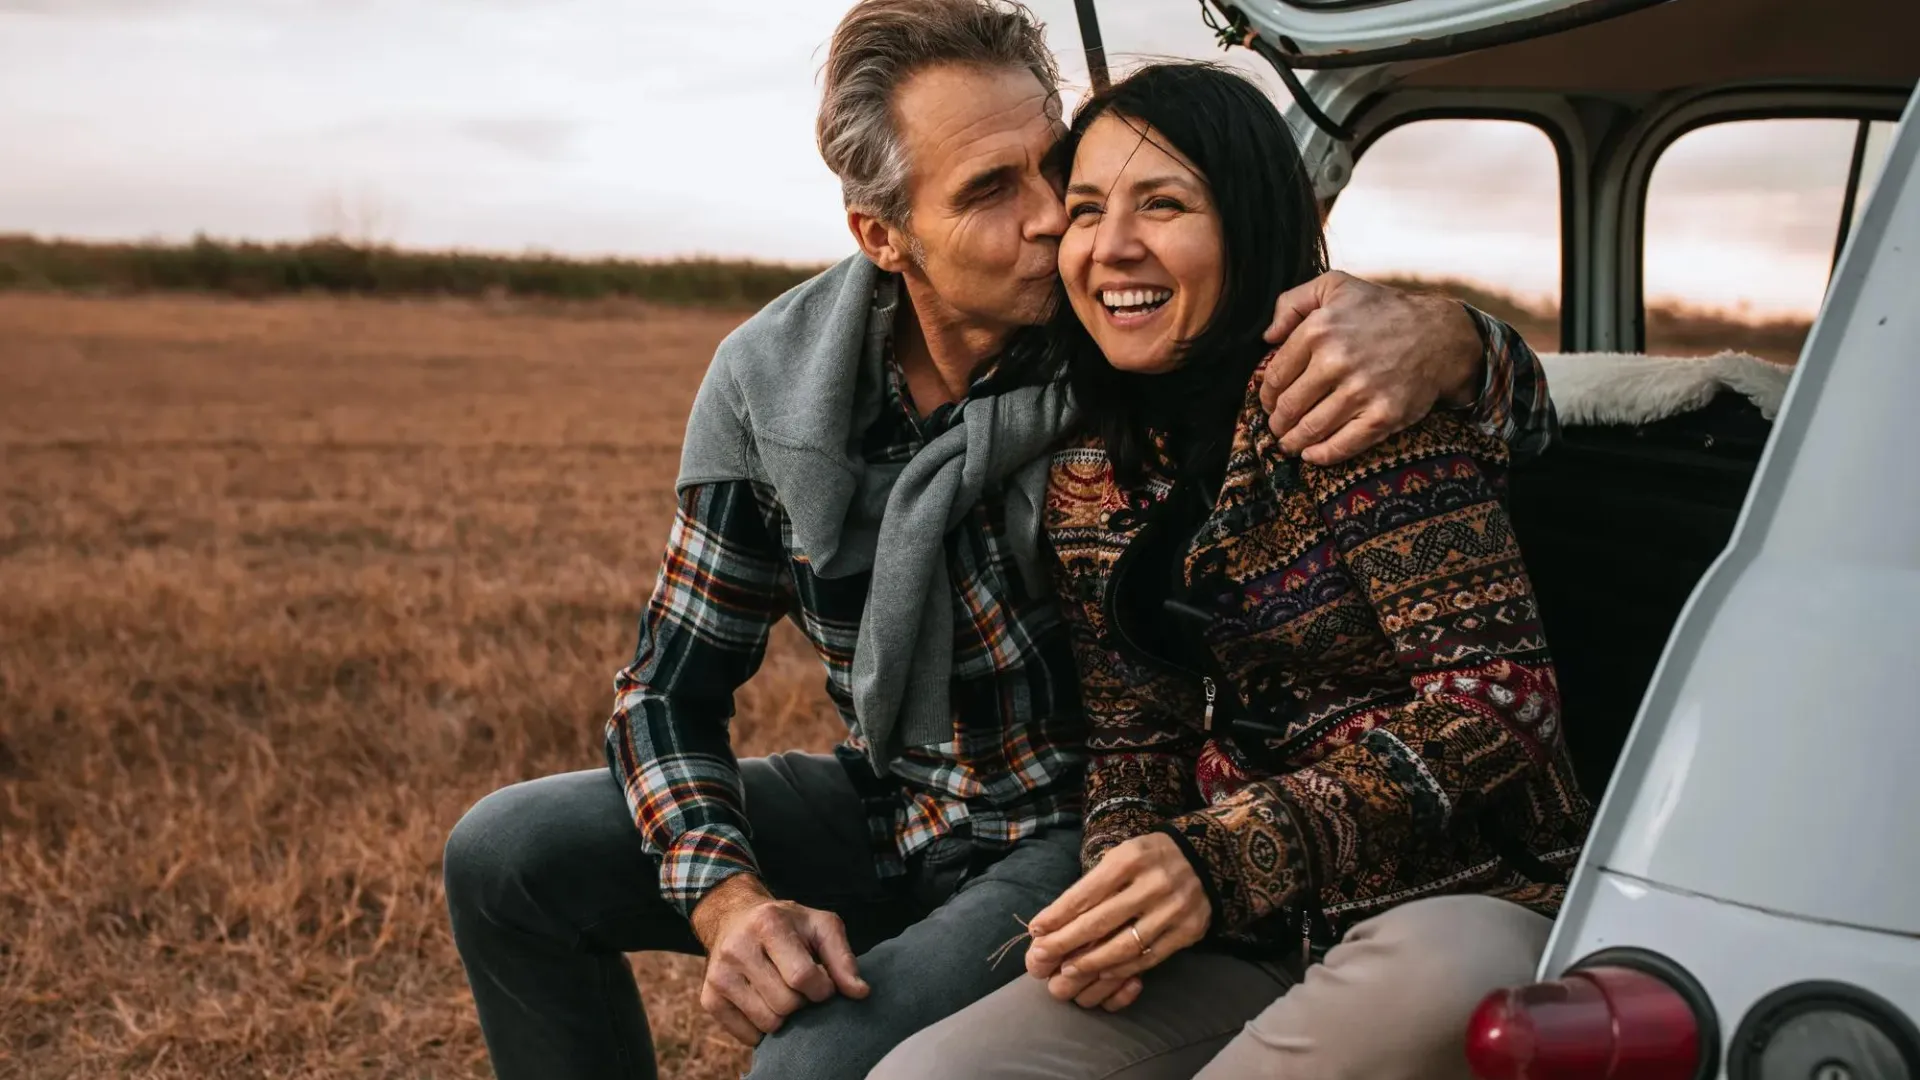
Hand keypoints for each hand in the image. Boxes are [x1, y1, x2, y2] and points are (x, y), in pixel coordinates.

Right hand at [689, 874, 868, 1045]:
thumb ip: (843, 958)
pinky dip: (763, 1027)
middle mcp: (737, 948)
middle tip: (800, 987)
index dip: (822, 988)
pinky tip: (764, 1003)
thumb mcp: (820, 926)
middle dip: (803, 1002)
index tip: (823, 983)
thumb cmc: (786, 924)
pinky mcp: (709, 998)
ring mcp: (719, 975)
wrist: (734, 917)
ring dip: (784, 1016)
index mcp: (768, 924)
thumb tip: (860, 993)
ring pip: (768, 1023)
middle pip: (786, 1004)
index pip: (803, 977)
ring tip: (782, 992)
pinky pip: (747, 1035)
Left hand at [1023, 834, 1210, 1008]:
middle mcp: (1153, 883)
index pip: (1086, 892)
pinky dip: (1123, 968)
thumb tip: (1056, 918)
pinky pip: (1149, 957)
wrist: (1209, 858)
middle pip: (1100, 921)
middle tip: (1042, 956)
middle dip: (1065, 942)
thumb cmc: (1152, 858)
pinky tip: (1103, 972)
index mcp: (1131, 858)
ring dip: (1091, 962)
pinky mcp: (1188, 931)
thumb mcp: (1123, 855)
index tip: (1036, 930)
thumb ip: (1095, 884)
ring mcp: (1173, 909)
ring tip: (1069, 970)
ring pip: (1124, 946)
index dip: (1057, 914)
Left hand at [1260, 271, 1484, 465]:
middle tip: (1277, 426)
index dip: (1267, 394)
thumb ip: (1293, 302)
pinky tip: (1310, 455)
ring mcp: (1361, 392)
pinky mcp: (1383, 416)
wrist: (1439, 335)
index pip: (1276, 376)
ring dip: (1292, 442)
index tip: (1269, 402)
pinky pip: (1341, 445)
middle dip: (1277, 422)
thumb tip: (1267, 337)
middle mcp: (1336, 361)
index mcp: (1319, 330)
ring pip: (1310, 429)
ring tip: (1289, 443)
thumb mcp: (1336, 286)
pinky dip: (1320, 455)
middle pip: (1289, 407)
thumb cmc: (1383, 310)